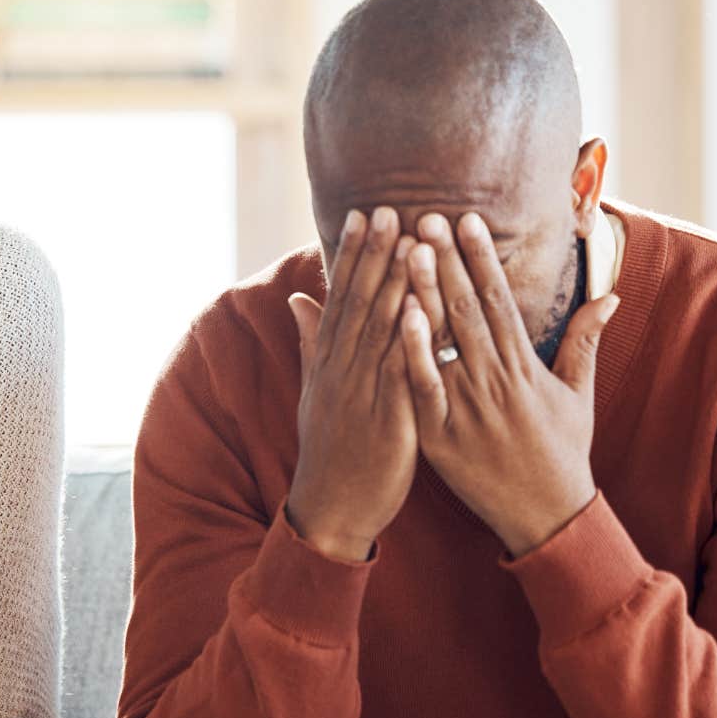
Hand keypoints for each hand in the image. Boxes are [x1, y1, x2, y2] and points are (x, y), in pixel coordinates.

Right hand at [285, 206, 419, 560]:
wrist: (331, 508)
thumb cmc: (331, 449)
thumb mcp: (315, 391)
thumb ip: (311, 341)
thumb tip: (297, 298)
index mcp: (328, 362)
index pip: (340, 297)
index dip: (352, 255)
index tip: (363, 214)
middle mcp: (342, 370)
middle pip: (360, 303)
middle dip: (375, 255)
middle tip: (389, 209)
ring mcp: (363, 393)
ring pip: (381, 330)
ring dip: (395, 283)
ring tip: (410, 242)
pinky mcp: (388, 419)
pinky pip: (401, 371)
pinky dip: (408, 338)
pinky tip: (419, 306)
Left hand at [400, 211, 619, 555]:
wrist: (547, 515)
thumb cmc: (562, 451)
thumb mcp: (579, 394)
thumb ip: (585, 340)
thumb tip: (610, 294)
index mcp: (524, 366)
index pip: (499, 299)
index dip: (481, 257)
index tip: (467, 218)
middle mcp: (496, 380)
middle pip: (467, 309)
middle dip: (447, 260)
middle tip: (424, 215)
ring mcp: (468, 408)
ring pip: (444, 341)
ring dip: (424, 293)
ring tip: (406, 250)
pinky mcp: (442, 437)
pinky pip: (424, 388)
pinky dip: (413, 353)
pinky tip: (399, 317)